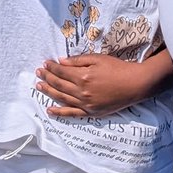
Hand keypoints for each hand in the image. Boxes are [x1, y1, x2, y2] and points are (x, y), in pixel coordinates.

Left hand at [36, 53, 151, 117]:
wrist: (134, 84)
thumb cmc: (117, 68)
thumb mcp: (97, 59)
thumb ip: (77, 61)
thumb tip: (61, 62)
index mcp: (83, 76)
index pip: (61, 71)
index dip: (51, 67)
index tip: (45, 63)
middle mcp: (82, 92)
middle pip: (59, 84)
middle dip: (47, 78)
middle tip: (38, 73)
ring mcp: (86, 104)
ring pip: (62, 98)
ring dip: (49, 92)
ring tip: (39, 86)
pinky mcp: (91, 112)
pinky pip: (72, 113)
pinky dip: (59, 112)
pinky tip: (50, 110)